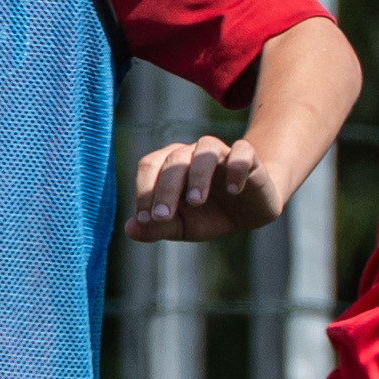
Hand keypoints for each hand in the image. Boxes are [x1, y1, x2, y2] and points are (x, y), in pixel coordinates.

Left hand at [125, 133, 282, 242]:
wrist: (249, 213)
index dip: (144, 191)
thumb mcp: (182, 227)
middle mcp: (193, 153)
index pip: (150, 166)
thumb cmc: (209, 216)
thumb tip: (130, 229)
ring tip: (196, 201)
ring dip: (198, 174)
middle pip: (174, 160)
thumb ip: (156, 228)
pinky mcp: (249, 158)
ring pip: (205, 150)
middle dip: (166, 189)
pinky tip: (234, 189)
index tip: (147, 219)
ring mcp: (221, 153)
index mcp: (170, 165)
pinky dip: (236, 166)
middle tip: (164, 217)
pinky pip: (243, 151)